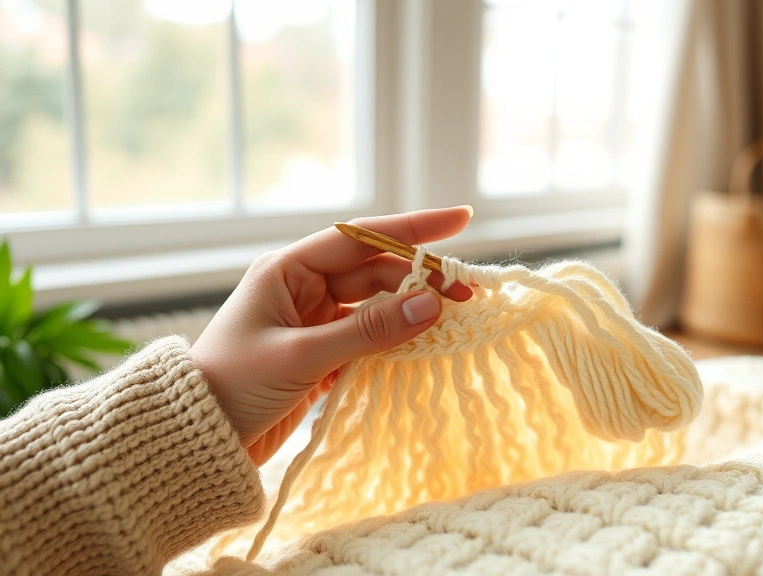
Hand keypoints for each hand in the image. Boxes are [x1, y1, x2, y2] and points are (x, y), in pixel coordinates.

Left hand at [190, 207, 472, 465]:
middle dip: (421, 278)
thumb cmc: (233, 387)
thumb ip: (369, 330)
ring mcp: (313, 322)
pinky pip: (369, 337)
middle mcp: (302, 289)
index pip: (361, 238)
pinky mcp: (320, 355)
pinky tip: (425, 344)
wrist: (197, 440)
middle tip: (468, 293)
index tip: (461, 219)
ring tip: (454, 319)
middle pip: (376, 272)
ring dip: (412, 310)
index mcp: (287, 271)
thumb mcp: (302, 356)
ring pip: (376, 305)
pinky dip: (397, 340)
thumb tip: (432, 304)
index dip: (413, 228)